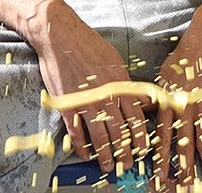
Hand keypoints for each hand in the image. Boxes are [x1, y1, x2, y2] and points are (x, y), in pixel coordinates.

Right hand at [33, 11, 151, 175]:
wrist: (59, 35)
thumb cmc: (87, 43)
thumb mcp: (115, 60)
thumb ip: (127, 83)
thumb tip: (141, 99)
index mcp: (119, 85)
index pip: (136, 119)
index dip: (140, 138)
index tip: (141, 149)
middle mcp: (105, 97)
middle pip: (120, 133)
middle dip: (125, 153)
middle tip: (126, 163)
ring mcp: (86, 103)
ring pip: (100, 138)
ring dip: (105, 156)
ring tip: (107, 165)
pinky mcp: (68, 106)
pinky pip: (77, 134)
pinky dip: (82, 147)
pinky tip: (84, 154)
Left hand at [153, 4, 201, 189]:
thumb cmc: (187, 51)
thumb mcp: (166, 71)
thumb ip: (160, 94)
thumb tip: (153, 110)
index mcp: (169, 98)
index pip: (163, 134)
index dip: (161, 157)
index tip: (159, 176)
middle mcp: (184, 105)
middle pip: (183, 143)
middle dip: (182, 168)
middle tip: (181, 188)